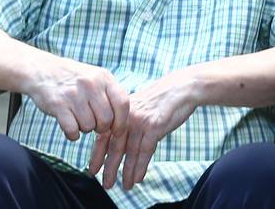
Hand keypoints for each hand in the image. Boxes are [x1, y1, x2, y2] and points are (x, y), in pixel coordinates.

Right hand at [27, 57, 128, 142]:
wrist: (43, 70)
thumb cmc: (74, 79)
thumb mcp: (96, 78)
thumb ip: (109, 95)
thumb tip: (124, 122)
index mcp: (104, 77)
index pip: (123, 103)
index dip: (122, 122)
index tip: (117, 130)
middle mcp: (91, 84)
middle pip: (106, 119)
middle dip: (101, 128)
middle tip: (93, 123)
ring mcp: (74, 94)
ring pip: (89, 126)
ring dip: (84, 129)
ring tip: (78, 119)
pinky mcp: (58, 104)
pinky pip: (72, 131)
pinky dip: (72, 135)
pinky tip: (69, 127)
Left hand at [89, 70, 197, 189]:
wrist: (181, 88)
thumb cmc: (160, 99)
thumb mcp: (138, 106)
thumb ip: (125, 120)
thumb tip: (113, 140)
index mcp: (120, 110)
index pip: (104, 135)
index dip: (97, 154)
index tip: (92, 169)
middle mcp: (127, 115)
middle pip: (115, 146)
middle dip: (110, 168)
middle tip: (106, 184)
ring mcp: (140, 120)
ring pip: (130, 152)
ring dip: (127, 172)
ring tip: (126, 186)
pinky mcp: (154, 125)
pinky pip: (145, 151)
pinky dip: (141, 167)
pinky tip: (138, 178)